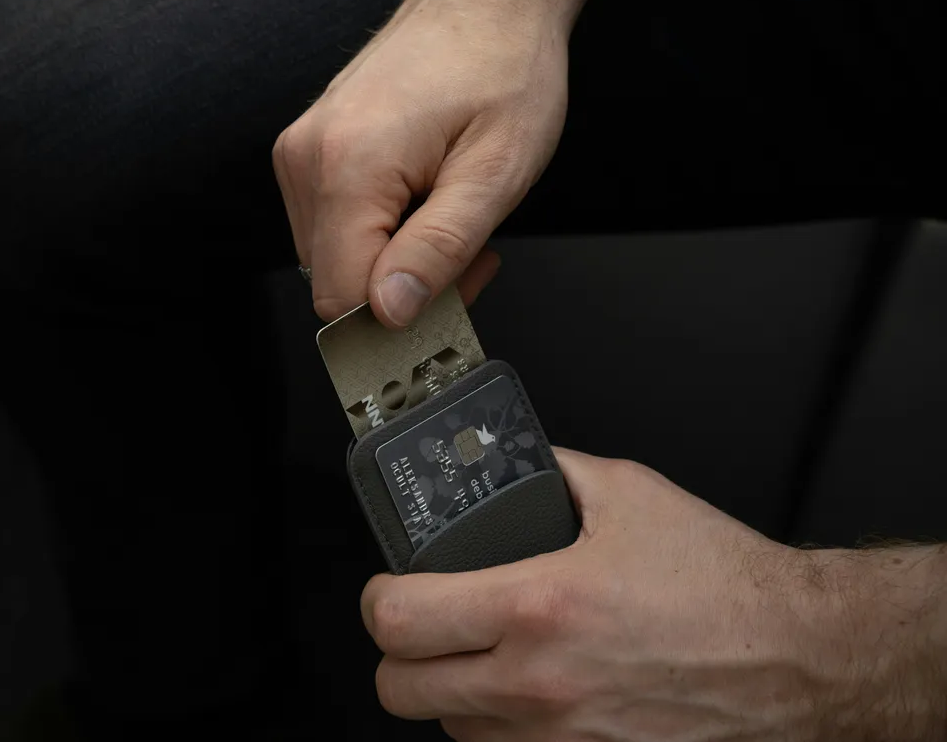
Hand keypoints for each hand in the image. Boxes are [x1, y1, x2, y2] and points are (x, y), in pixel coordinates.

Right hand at [272, 0, 567, 325]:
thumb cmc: (502, 65)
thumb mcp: (495, 172)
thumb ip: (439, 249)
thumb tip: (389, 312)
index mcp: (347, 168)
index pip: (343, 298)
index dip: (403, 321)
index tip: (460, 294)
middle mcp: (306, 160)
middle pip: (333, 281)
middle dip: (403, 291)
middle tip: (472, 254)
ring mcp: (300, 152)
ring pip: (331, 258)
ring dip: (393, 262)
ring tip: (452, 215)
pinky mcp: (308, 150)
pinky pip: (331, 224)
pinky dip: (378, 233)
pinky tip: (425, 201)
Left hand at [360, 449, 946, 740]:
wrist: (797, 656)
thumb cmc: (722, 582)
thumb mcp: (627, 493)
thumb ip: (550, 472)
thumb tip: (505, 462)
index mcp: (539, 606)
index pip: (399, 620)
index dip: (379, 599)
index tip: (391, 586)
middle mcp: (539, 683)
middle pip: (400, 690)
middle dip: (399, 652)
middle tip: (424, 622)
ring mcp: (561, 737)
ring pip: (448, 728)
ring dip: (450, 690)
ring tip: (481, 651)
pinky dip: (498, 724)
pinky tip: (525, 687)